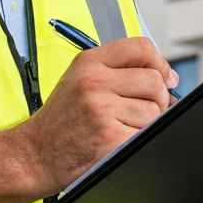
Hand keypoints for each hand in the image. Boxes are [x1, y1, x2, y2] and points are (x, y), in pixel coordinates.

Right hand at [15, 37, 177, 196]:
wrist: (34, 154)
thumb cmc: (61, 120)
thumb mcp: (80, 80)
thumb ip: (119, 70)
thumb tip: (168, 77)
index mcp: (90, 62)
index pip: (141, 48)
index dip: (160, 63)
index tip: (165, 78)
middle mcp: (94, 82)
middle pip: (154, 81)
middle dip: (158, 98)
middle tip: (142, 110)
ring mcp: (102, 110)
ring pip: (154, 110)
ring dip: (147, 122)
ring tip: (122, 127)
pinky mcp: (110, 137)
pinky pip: (146, 133)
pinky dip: (138, 140)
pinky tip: (118, 141)